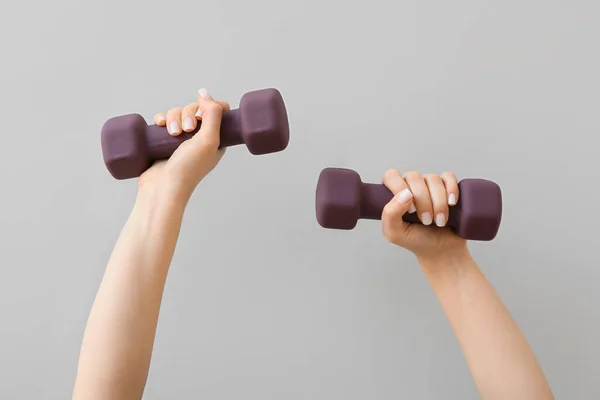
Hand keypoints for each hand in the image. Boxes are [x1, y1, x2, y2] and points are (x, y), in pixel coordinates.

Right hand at [137, 88, 229, 206]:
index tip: (202, 114)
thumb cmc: (188, 168)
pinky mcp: (163, 141)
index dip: (209, 107)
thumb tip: (205, 92)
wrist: (162, 188)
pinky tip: (159, 124)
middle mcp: (200, 138)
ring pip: (177, 113)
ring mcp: (181, 140)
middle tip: (185, 129)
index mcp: (216, 139)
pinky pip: (163, 120)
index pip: (217, 112)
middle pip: (195, 109)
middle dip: (187, 113)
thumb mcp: (208, 140)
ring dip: (173, 117)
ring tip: (172, 133)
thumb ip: (213, 115)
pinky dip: (161, 119)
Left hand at [381, 169, 467, 260]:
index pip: (391, 176)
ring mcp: (429, 184)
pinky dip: (451, 189)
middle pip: (414, 177)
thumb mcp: (395, 234)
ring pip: (433, 179)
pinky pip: (449, 177)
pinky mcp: (447, 186)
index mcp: (395, 193)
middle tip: (426, 220)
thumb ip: (390, 214)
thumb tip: (405, 194)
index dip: (399, 188)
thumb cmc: (415, 240)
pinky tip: (452, 203)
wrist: (441, 250)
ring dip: (438, 202)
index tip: (410, 210)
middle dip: (422, 201)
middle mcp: (411, 185)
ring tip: (439, 221)